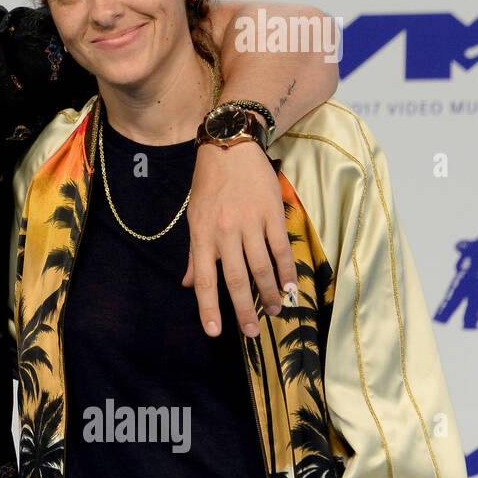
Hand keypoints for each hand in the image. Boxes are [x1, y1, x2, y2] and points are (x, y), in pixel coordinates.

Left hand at [183, 141, 295, 337]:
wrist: (229, 146)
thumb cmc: (208, 184)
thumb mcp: (193, 217)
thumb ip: (195, 253)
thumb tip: (189, 284)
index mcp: (201, 234)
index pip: (204, 279)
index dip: (209, 307)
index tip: (214, 331)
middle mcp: (224, 231)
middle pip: (235, 279)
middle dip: (243, 309)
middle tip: (251, 332)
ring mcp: (249, 222)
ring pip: (261, 267)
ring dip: (268, 293)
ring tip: (273, 312)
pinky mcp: (271, 213)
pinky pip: (280, 248)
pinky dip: (285, 270)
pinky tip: (288, 287)